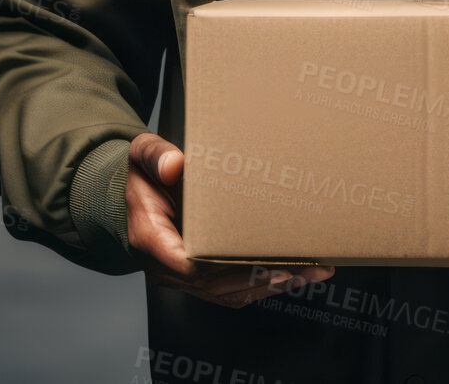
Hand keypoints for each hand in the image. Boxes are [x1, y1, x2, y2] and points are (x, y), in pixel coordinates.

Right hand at [123, 132, 336, 307]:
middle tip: (306, 267)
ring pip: (229, 293)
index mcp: (152, 240)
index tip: (265, 264)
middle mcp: (167, 267)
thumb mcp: (142, 155)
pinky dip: (261, 286)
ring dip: (271, 285)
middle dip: (264, 278)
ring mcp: (182, 277)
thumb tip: (174, 164)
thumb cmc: (143, 177)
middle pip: (218, 285)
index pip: (190, 267)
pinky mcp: (198, 278)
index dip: (229, 269)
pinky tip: (292, 276)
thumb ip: (155, 156)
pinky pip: (230, 291)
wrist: (136, 197)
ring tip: (312, 273)